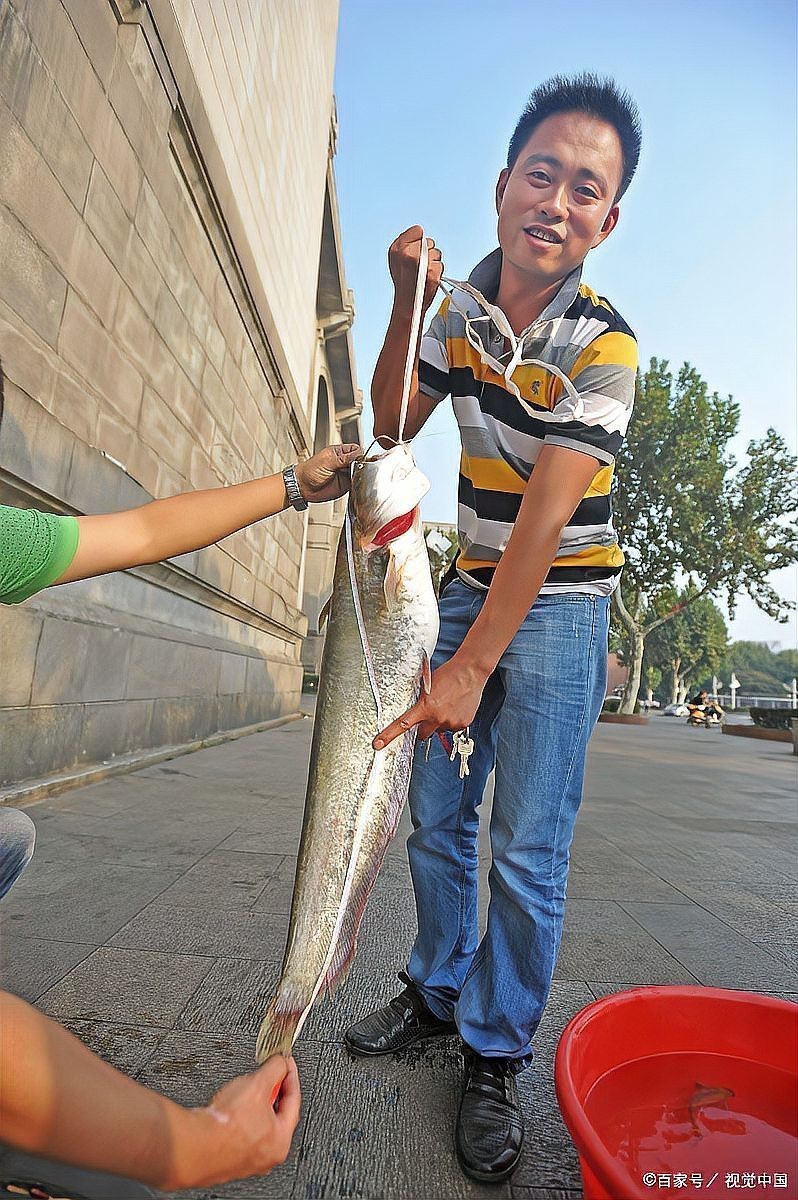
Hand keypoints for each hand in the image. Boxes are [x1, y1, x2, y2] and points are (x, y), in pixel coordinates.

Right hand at [183, 1055, 300, 1188]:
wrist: (194, 1146)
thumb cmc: (226, 1125)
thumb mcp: (257, 1084)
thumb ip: (274, 1069)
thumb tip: (280, 1062)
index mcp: (281, 1141)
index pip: (293, 1100)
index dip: (289, 1076)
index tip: (286, 1064)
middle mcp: (266, 1157)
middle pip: (275, 1115)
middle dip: (271, 1093)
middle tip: (264, 1077)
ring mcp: (246, 1162)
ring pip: (256, 1127)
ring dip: (252, 1107)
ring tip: (242, 1093)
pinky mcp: (227, 1162)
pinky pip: (238, 1135)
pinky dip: (237, 1121)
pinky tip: (227, 1112)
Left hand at [295, 444, 360, 502]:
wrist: (303, 487)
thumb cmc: (309, 471)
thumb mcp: (327, 461)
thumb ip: (343, 458)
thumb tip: (357, 454)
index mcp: (340, 452)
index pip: (356, 450)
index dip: (361, 454)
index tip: (362, 459)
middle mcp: (345, 463)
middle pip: (361, 461)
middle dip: (362, 465)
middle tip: (360, 468)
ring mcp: (346, 474)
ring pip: (361, 473)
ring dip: (361, 474)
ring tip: (356, 476)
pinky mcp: (346, 485)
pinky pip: (357, 483)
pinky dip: (359, 483)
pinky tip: (356, 482)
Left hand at [372, 655, 486, 748]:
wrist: (470, 671)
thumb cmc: (448, 674)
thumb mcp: (426, 686)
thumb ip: (420, 701)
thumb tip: (413, 712)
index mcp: (425, 707)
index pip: (402, 725)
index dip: (388, 736)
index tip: (377, 744)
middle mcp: (438, 718)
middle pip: (422, 734)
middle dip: (421, 728)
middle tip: (427, 716)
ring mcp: (451, 723)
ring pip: (439, 730)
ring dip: (439, 722)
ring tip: (447, 704)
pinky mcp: (463, 723)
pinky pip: (452, 727)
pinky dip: (452, 720)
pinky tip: (456, 706)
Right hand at [388, 226, 443, 314]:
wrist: (408, 305)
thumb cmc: (405, 284)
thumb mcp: (397, 260)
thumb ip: (407, 245)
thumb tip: (420, 234)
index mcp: (397, 248)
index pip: (418, 230)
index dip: (419, 242)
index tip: (416, 253)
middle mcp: (407, 253)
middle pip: (429, 242)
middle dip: (428, 252)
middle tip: (420, 266)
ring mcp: (420, 262)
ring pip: (436, 253)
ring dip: (433, 262)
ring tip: (424, 273)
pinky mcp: (431, 271)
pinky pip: (440, 264)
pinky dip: (437, 272)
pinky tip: (429, 279)